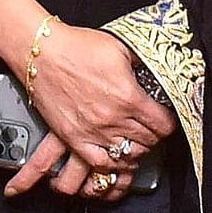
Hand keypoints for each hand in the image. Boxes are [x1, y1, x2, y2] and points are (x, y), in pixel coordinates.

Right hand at [16, 22, 174, 201]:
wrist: (42, 54)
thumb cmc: (77, 47)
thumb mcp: (121, 48)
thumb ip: (144, 63)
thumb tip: (160, 69)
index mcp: (128, 96)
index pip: (163, 124)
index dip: (169, 122)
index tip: (167, 118)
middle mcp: (112, 118)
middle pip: (148, 140)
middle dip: (155, 135)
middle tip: (153, 128)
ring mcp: (92, 131)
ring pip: (127, 155)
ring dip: (137, 150)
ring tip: (138, 141)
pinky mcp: (73, 138)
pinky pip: (99, 163)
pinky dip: (112, 164)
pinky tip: (118, 159)